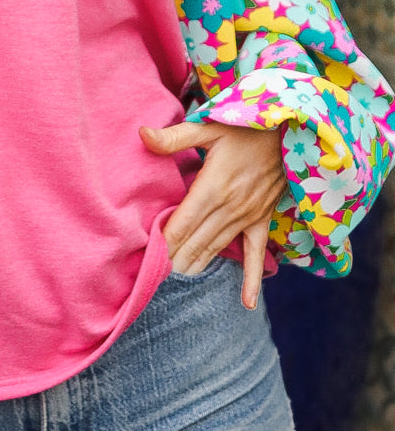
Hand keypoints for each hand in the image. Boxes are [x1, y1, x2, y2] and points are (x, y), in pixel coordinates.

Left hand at [139, 121, 286, 309]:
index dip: (164, 242)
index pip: (182, 223)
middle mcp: (230, 207)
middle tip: (154, 277)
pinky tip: (246, 303)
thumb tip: (141, 135)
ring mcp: (248, 217)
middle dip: (175, 259)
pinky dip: (252, 280)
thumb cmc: (245, 127)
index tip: (147, 258)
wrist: (290, 131)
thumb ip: (174, 137)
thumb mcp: (208, 126)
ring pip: (217, 248)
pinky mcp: (262, 221)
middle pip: (196, 241)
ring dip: (197, 265)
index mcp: (213, 186)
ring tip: (177, 282)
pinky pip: (257, 256)